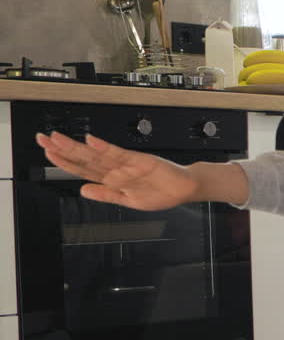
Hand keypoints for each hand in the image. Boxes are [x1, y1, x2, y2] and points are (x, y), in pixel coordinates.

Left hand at [36, 132, 200, 209]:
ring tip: (57, 139)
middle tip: (42, 139)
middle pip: (83, 159)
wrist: (184, 188)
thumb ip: (106, 195)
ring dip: (76, 147)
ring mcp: (125, 164)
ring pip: (95, 155)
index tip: (47, 153)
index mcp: (111, 180)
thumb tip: (83, 191)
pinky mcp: (138, 160)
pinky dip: (104, 147)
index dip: (63, 162)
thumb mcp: (129, 200)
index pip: (81, 169)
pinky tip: (91, 141)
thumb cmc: (161, 194)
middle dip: (62, 150)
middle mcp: (115, 169)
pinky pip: (118, 153)